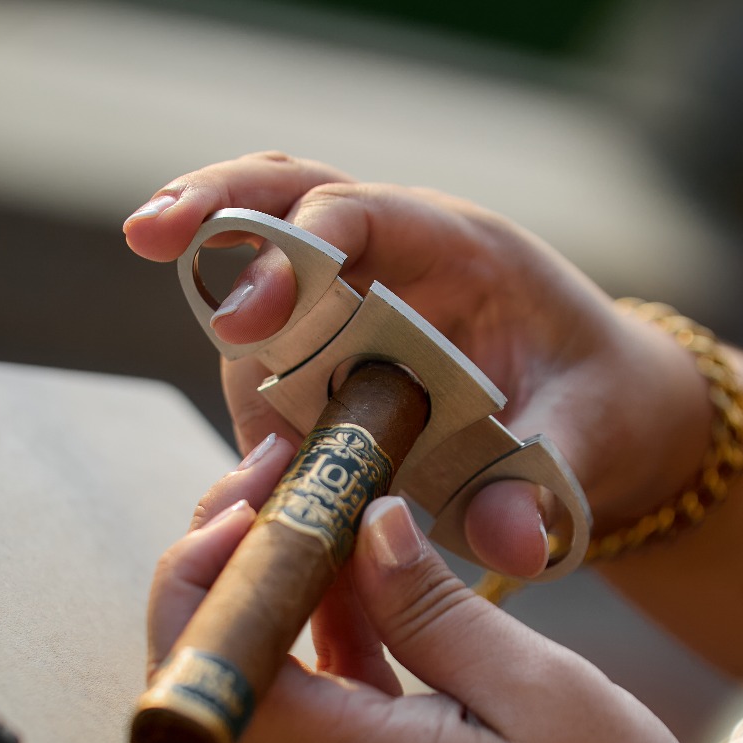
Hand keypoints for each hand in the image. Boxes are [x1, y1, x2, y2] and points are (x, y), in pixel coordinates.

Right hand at [125, 151, 711, 579]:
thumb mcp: (582, 446)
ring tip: (172, 294)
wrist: (596, 411)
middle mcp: (397, 253)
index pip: (361, 215)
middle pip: (289, 194)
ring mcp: (356, 289)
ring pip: (263, 254)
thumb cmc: (592, 409)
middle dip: (217, 207)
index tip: (249, 319)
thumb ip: (540, 488)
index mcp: (461, 250)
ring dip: (213, 276)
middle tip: (147, 231)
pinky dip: (239, 368)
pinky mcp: (329, 338)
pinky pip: (269, 335)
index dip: (296, 253)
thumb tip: (512, 548)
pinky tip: (240, 441)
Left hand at [147, 442, 704, 742]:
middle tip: (288, 475)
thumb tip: (368, 522)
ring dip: (284, 587)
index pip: (211, 667)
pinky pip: (322, 700)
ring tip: (329, 499)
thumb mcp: (536, 691)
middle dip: (236, 561)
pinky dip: (330, 630)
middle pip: (222, 666)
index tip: (258, 494)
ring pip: (268, 676)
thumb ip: (434, 607)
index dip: (206, 573)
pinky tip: (371, 570)